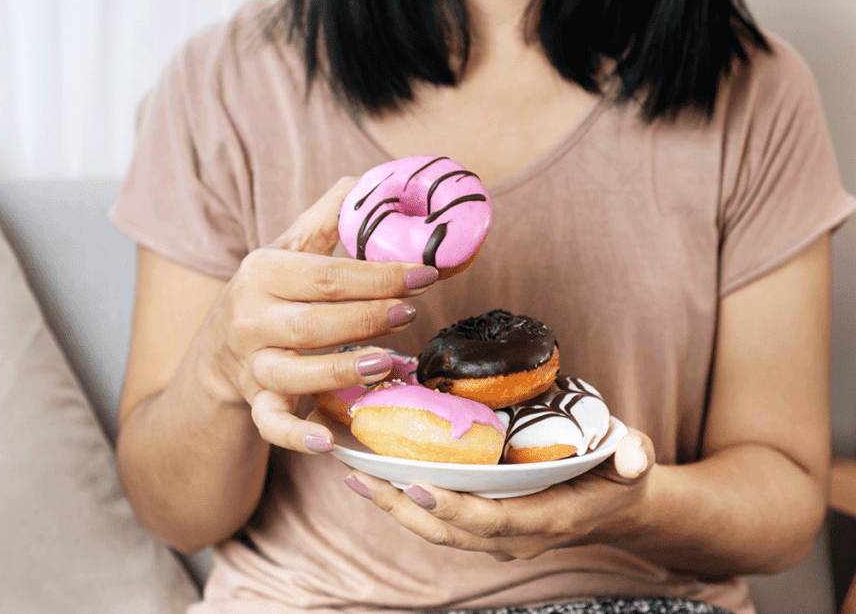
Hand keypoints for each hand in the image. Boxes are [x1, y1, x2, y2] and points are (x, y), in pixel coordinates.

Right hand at [201, 177, 438, 453]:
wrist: (218, 349)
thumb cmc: (269, 294)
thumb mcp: (289, 251)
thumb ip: (326, 218)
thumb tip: (369, 180)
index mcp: (262, 273)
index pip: (327, 275)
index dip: (379, 275)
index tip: (426, 273)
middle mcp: (251, 318)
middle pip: (316, 322)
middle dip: (369, 318)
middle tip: (410, 313)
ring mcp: (252, 364)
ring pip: (297, 370)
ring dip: (344, 370)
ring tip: (389, 363)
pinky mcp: (256, 402)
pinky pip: (271, 423)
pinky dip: (295, 435)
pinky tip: (326, 443)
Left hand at [343, 429, 654, 559]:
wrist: (615, 502)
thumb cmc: (619, 473)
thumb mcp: (634, 459)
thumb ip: (634, 454)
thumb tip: (634, 456)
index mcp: (546, 519)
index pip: (492, 522)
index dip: (455, 509)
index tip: (418, 487)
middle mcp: (515, 535)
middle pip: (449, 531)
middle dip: (402, 507)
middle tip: (362, 477)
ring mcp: (496, 533)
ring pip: (436, 528)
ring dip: (393, 504)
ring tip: (355, 475)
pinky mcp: (483, 522)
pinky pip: (438, 518)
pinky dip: (404, 499)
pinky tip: (374, 474)